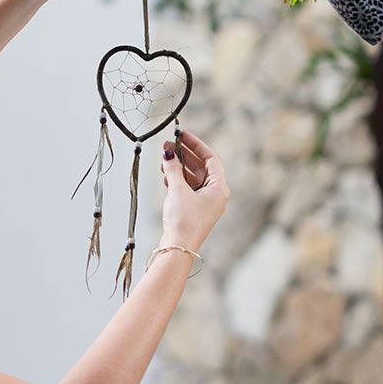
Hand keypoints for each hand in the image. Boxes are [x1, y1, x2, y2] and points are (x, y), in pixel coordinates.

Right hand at [157, 130, 230, 251]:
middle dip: (184, 155)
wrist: (178, 248)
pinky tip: (165, 175)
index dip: (196, 145)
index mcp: (219, 188)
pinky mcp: (193, 210)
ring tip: (163, 159)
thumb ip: (173, 168)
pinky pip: (187, 188)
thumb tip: (168, 153)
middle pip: (201, 167)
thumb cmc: (183, 220)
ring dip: (178, 167)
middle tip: (167, 145)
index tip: (182, 135)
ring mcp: (204, 203)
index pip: (211, 158)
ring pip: (192, 178)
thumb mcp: (178, 190)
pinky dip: (177, 180)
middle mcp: (215, 195)